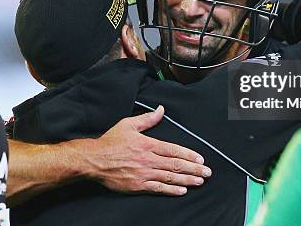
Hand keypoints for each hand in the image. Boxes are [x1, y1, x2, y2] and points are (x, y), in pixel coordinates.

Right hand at [84, 105, 211, 195]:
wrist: (93, 160)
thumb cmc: (110, 142)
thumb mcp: (128, 124)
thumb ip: (147, 119)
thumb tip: (161, 110)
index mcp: (147, 144)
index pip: (173, 150)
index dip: (189, 155)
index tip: (200, 159)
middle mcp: (147, 159)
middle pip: (175, 165)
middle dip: (193, 169)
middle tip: (207, 172)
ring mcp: (143, 174)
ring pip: (169, 177)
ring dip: (187, 180)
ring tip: (199, 181)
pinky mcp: (137, 186)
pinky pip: (157, 188)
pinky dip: (171, 190)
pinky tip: (182, 191)